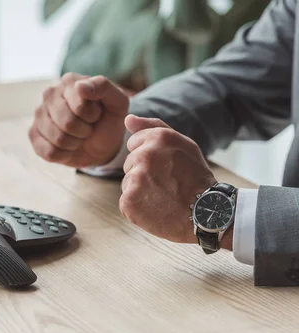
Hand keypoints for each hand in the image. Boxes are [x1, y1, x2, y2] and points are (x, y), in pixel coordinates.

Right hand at [28, 73, 128, 167]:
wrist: (100, 142)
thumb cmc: (107, 118)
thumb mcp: (117, 102)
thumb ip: (103, 87)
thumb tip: (79, 86)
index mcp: (69, 81)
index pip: (80, 106)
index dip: (93, 116)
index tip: (97, 114)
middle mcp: (49, 93)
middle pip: (67, 124)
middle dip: (84, 131)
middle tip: (88, 127)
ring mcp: (38, 114)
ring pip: (58, 139)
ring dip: (75, 143)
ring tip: (79, 136)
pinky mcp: (33, 134)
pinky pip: (49, 152)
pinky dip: (64, 155)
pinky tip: (68, 146)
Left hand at [119, 115, 216, 243]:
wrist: (207, 214)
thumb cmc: (196, 179)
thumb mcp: (183, 145)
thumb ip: (153, 127)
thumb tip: (128, 118)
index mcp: (158, 139)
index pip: (133, 142)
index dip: (149, 156)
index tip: (165, 166)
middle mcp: (144, 156)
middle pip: (129, 163)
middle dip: (143, 172)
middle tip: (167, 183)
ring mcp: (135, 179)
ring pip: (128, 182)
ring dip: (140, 190)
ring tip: (163, 196)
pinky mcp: (129, 201)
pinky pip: (126, 201)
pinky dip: (138, 206)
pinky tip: (155, 208)